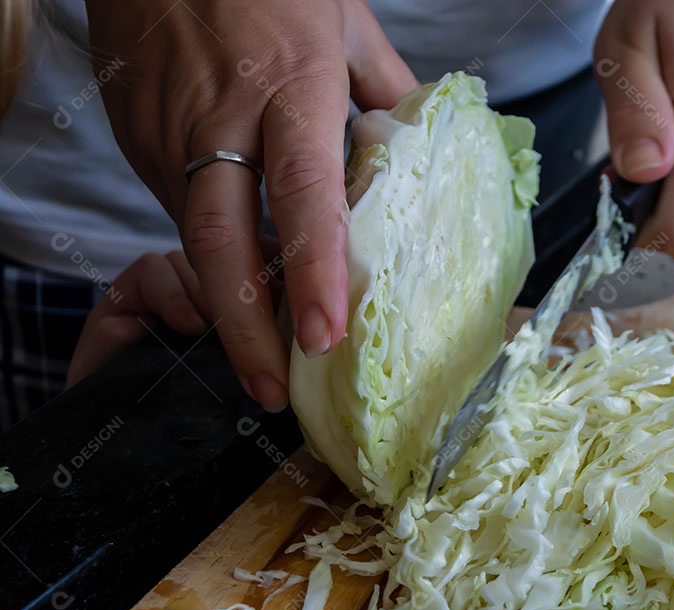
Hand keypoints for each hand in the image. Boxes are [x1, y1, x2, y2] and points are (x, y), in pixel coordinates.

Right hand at [86, 0, 417, 409]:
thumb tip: (419, 145)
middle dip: (244, 328)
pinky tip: (235, 276)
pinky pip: (174, 207)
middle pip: (222, 241)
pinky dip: (208, 251)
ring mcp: (167, 130)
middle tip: (271, 389)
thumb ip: (384, 88)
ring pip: (194, 235)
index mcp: (289, 84)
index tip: (325, 335)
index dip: (314, 270)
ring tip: (261, 354)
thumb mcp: (342, 18)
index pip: (303, 192)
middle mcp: (221, 117)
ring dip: (225, 300)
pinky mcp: (134, 134)